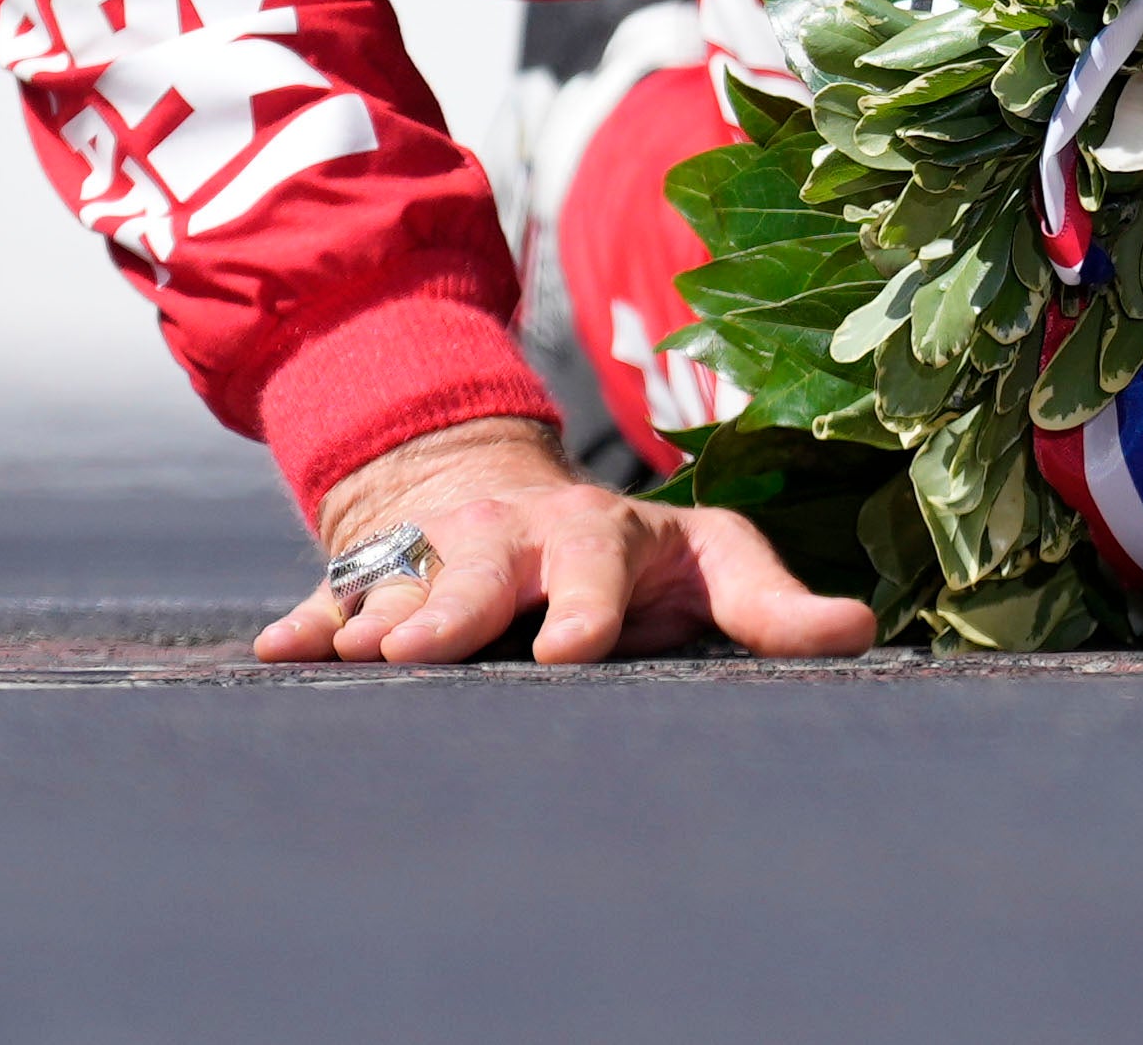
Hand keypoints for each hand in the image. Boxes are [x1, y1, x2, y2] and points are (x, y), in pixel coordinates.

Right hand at [254, 417, 880, 666]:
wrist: (497, 488)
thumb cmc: (625, 557)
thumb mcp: (705, 565)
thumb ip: (771, 606)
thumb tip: (862, 631)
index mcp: (602, 537)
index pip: (602, 566)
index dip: (588, 606)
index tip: (571, 651)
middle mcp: (516, 535)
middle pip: (484, 566)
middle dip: (456, 606)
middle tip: (425, 653)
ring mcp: (438, 551)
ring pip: (404, 578)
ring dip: (379, 613)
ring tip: (358, 651)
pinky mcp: (374, 575)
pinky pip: (333, 596)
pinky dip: (307, 622)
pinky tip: (280, 650)